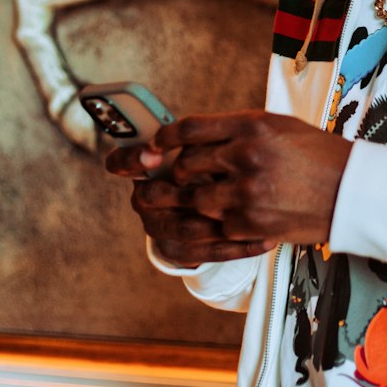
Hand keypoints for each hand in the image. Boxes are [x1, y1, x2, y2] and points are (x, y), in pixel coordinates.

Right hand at [104, 136, 271, 267]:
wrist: (221, 203)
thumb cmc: (215, 163)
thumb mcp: (208, 144)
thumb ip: (199, 138)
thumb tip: (199, 133)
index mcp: (144, 166)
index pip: (122, 160)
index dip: (132, 158)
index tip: (155, 153)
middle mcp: (144, 198)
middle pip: (150, 196)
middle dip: (182, 193)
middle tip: (217, 189)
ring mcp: (158, 227)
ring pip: (184, 228)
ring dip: (220, 221)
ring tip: (255, 214)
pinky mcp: (177, 251)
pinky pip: (206, 253)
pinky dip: (237, 247)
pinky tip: (265, 239)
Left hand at [133, 111, 350, 261]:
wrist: (352, 191)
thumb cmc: (318, 155)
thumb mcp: (279, 127)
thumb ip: (237, 130)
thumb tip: (196, 140)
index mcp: (251, 125)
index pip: (190, 129)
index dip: (166, 138)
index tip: (158, 145)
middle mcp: (244, 155)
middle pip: (185, 165)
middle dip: (178, 174)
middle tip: (179, 179)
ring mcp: (246, 192)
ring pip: (194, 199)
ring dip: (194, 201)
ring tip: (206, 199)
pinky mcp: (250, 223)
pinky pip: (216, 225)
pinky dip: (219, 222)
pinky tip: (233, 217)